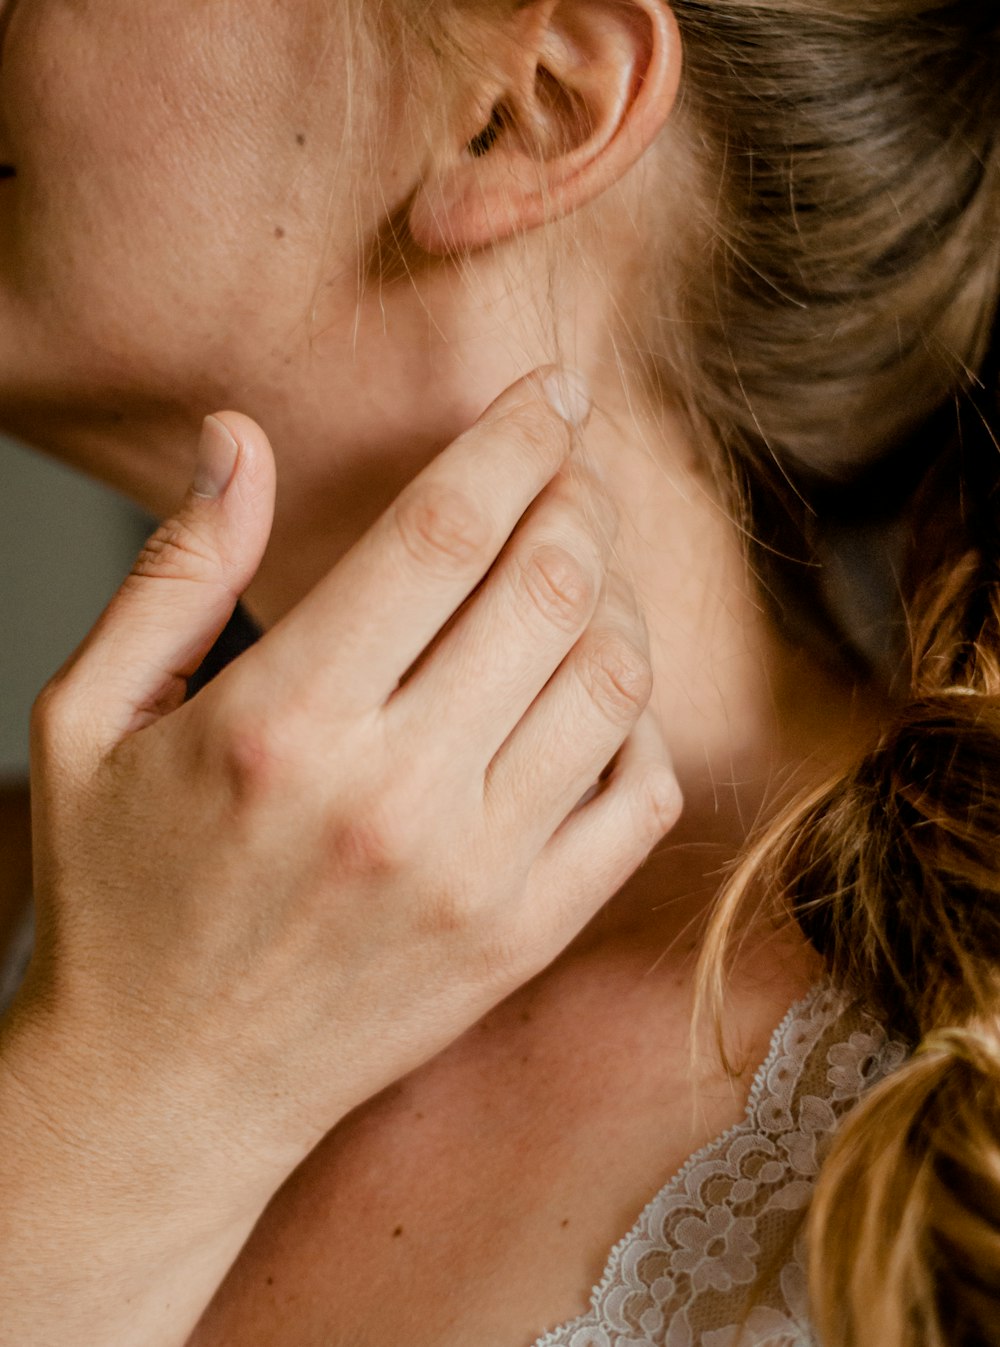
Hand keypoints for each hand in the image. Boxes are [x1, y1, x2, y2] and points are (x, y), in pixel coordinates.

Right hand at [20, 369, 680, 1197]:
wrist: (171, 1090)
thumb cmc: (118, 898)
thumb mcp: (91, 722)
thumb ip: (174, 572)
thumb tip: (240, 440)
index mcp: (285, 722)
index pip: (445, 530)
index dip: (516, 437)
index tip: (554, 392)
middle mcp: (397, 796)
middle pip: (551, 587)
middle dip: (581, 496)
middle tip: (573, 467)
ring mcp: (477, 875)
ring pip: (614, 683)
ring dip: (618, 597)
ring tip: (583, 568)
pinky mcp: (523, 937)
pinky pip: (640, 796)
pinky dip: (640, 722)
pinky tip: (590, 693)